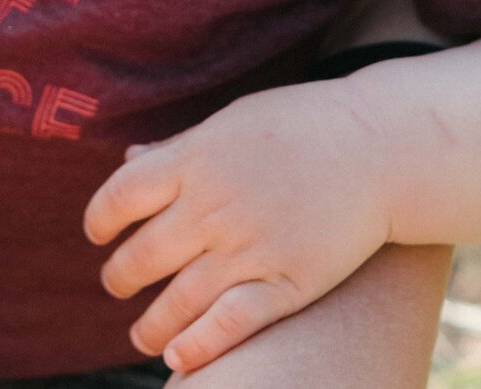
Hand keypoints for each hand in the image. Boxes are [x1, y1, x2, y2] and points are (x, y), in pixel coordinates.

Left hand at [83, 80, 392, 373]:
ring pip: (177, 301)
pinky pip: (228, 326)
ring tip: (141, 335)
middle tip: (117, 283)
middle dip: (119, 277)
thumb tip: (129, 158)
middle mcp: (215, 206)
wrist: (381, 147)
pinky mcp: (287, 283)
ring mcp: (250, 248)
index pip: (120, 197)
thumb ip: (180, 147)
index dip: (98, 221)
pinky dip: (197, 347)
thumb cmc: (302, 128)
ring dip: (149, 325)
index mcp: (197, 159)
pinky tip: (177, 357)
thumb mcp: (233, 123)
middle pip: (141, 256)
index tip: (98, 234)